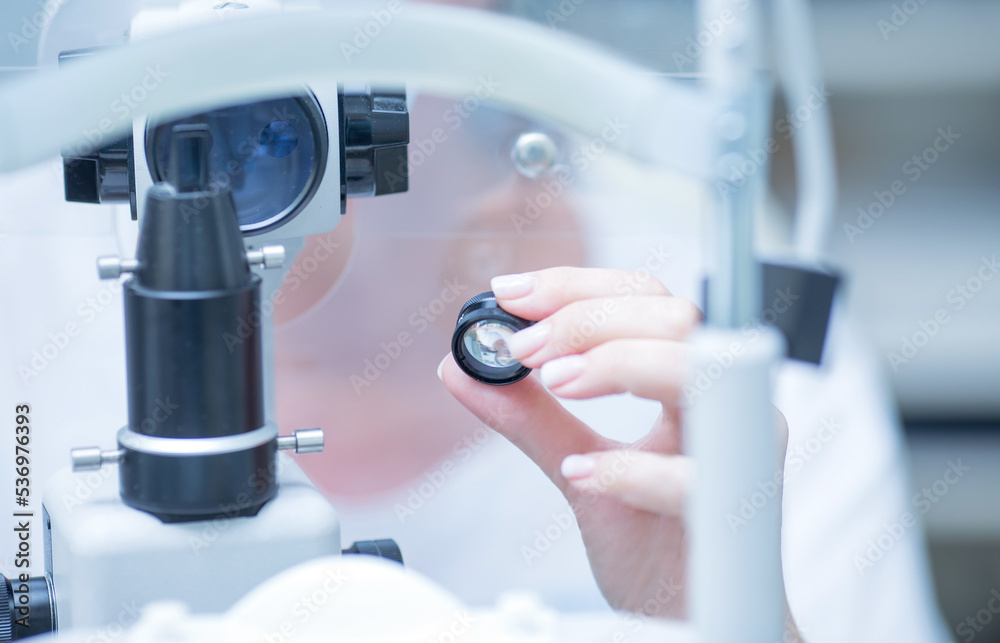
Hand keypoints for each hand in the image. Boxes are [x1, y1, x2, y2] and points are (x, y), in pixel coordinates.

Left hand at [438, 267, 792, 627]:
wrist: (694, 612)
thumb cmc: (655, 537)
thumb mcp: (579, 464)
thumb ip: (529, 417)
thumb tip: (465, 368)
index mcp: (686, 382)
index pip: (644, 299)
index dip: (577, 286)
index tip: (511, 297)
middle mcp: (722, 406)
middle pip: (673, 318)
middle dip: (587, 319)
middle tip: (522, 348)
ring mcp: (736, 454)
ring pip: (699, 372)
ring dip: (615, 364)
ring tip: (554, 383)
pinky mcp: (732, 514)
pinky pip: (691, 478)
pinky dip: (628, 469)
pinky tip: (580, 472)